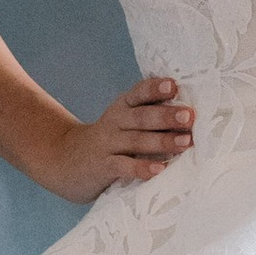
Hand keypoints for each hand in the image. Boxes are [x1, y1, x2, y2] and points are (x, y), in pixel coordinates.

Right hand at [37, 75, 194, 202]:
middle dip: (166, 115)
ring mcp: (107, 144)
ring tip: (186, 142)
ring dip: (163, 141)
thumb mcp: (122, 122)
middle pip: (141, 116)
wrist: (64, 161)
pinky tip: (159, 170)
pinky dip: (141, 168)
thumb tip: (191, 114)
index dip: (155, 88)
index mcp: (122, 107)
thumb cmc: (109, 141)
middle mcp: (115, 122)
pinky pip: (124, 166)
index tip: (174, 85)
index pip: (138, 93)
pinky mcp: (103, 167)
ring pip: (136, 141)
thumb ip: (148, 115)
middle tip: (189, 115)